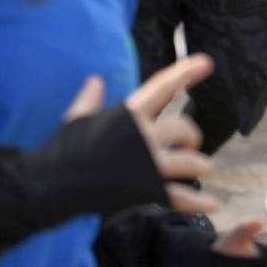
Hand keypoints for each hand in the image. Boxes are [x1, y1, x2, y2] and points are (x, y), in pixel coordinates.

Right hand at [64, 54, 218, 213]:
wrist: (52, 185)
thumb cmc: (62, 149)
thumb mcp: (76, 119)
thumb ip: (90, 99)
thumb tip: (95, 79)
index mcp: (130, 115)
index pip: (162, 87)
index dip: (185, 73)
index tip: (206, 62)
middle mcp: (145, 136)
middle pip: (184, 129)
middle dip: (191, 137)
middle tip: (190, 144)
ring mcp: (150, 165)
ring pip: (191, 163)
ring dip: (201, 166)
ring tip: (203, 169)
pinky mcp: (148, 190)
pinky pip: (181, 197)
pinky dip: (198, 202)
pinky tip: (214, 204)